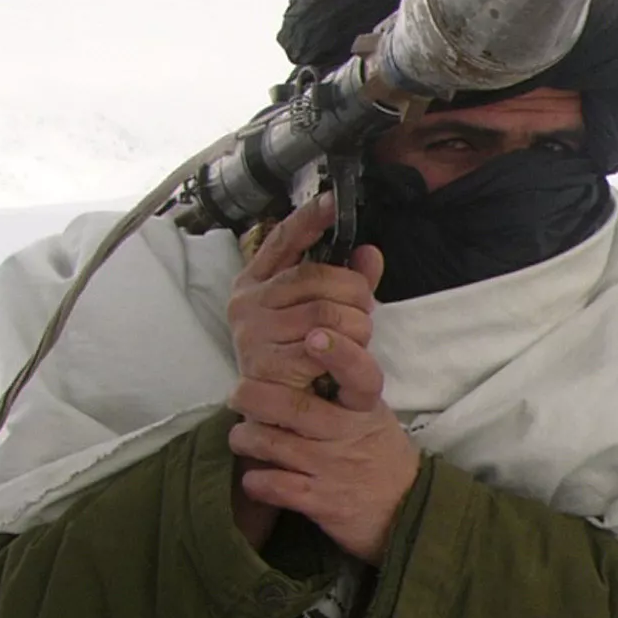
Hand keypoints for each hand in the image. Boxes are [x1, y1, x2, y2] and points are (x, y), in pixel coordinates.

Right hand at [227, 195, 384, 389]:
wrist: (288, 417)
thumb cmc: (306, 360)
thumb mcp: (328, 315)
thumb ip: (348, 283)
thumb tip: (370, 253)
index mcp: (255, 283)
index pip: (282, 241)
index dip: (309, 219)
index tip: (333, 201)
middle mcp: (246, 303)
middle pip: (317, 277)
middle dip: (355, 293)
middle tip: (365, 311)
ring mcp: (252, 333)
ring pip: (326, 311)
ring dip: (356, 326)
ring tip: (356, 339)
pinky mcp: (265, 364)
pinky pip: (323, 344)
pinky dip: (346, 350)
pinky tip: (342, 358)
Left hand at [227, 331, 417, 565]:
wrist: (406, 512)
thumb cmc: (380, 455)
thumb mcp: (373, 416)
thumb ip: (342, 389)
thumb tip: (301, 349)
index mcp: (365, 410)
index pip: (360, 376)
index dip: (339, 354)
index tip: (316, 336)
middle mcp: (349, 436)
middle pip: (293, 406)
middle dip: (254, 395)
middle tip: (239, 394)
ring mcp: (333, 469)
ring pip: (270, 444)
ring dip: (245, 438)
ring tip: (243, 437)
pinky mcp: (321, 503)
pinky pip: (271, 486)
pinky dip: (255, 481)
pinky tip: (257, 479)